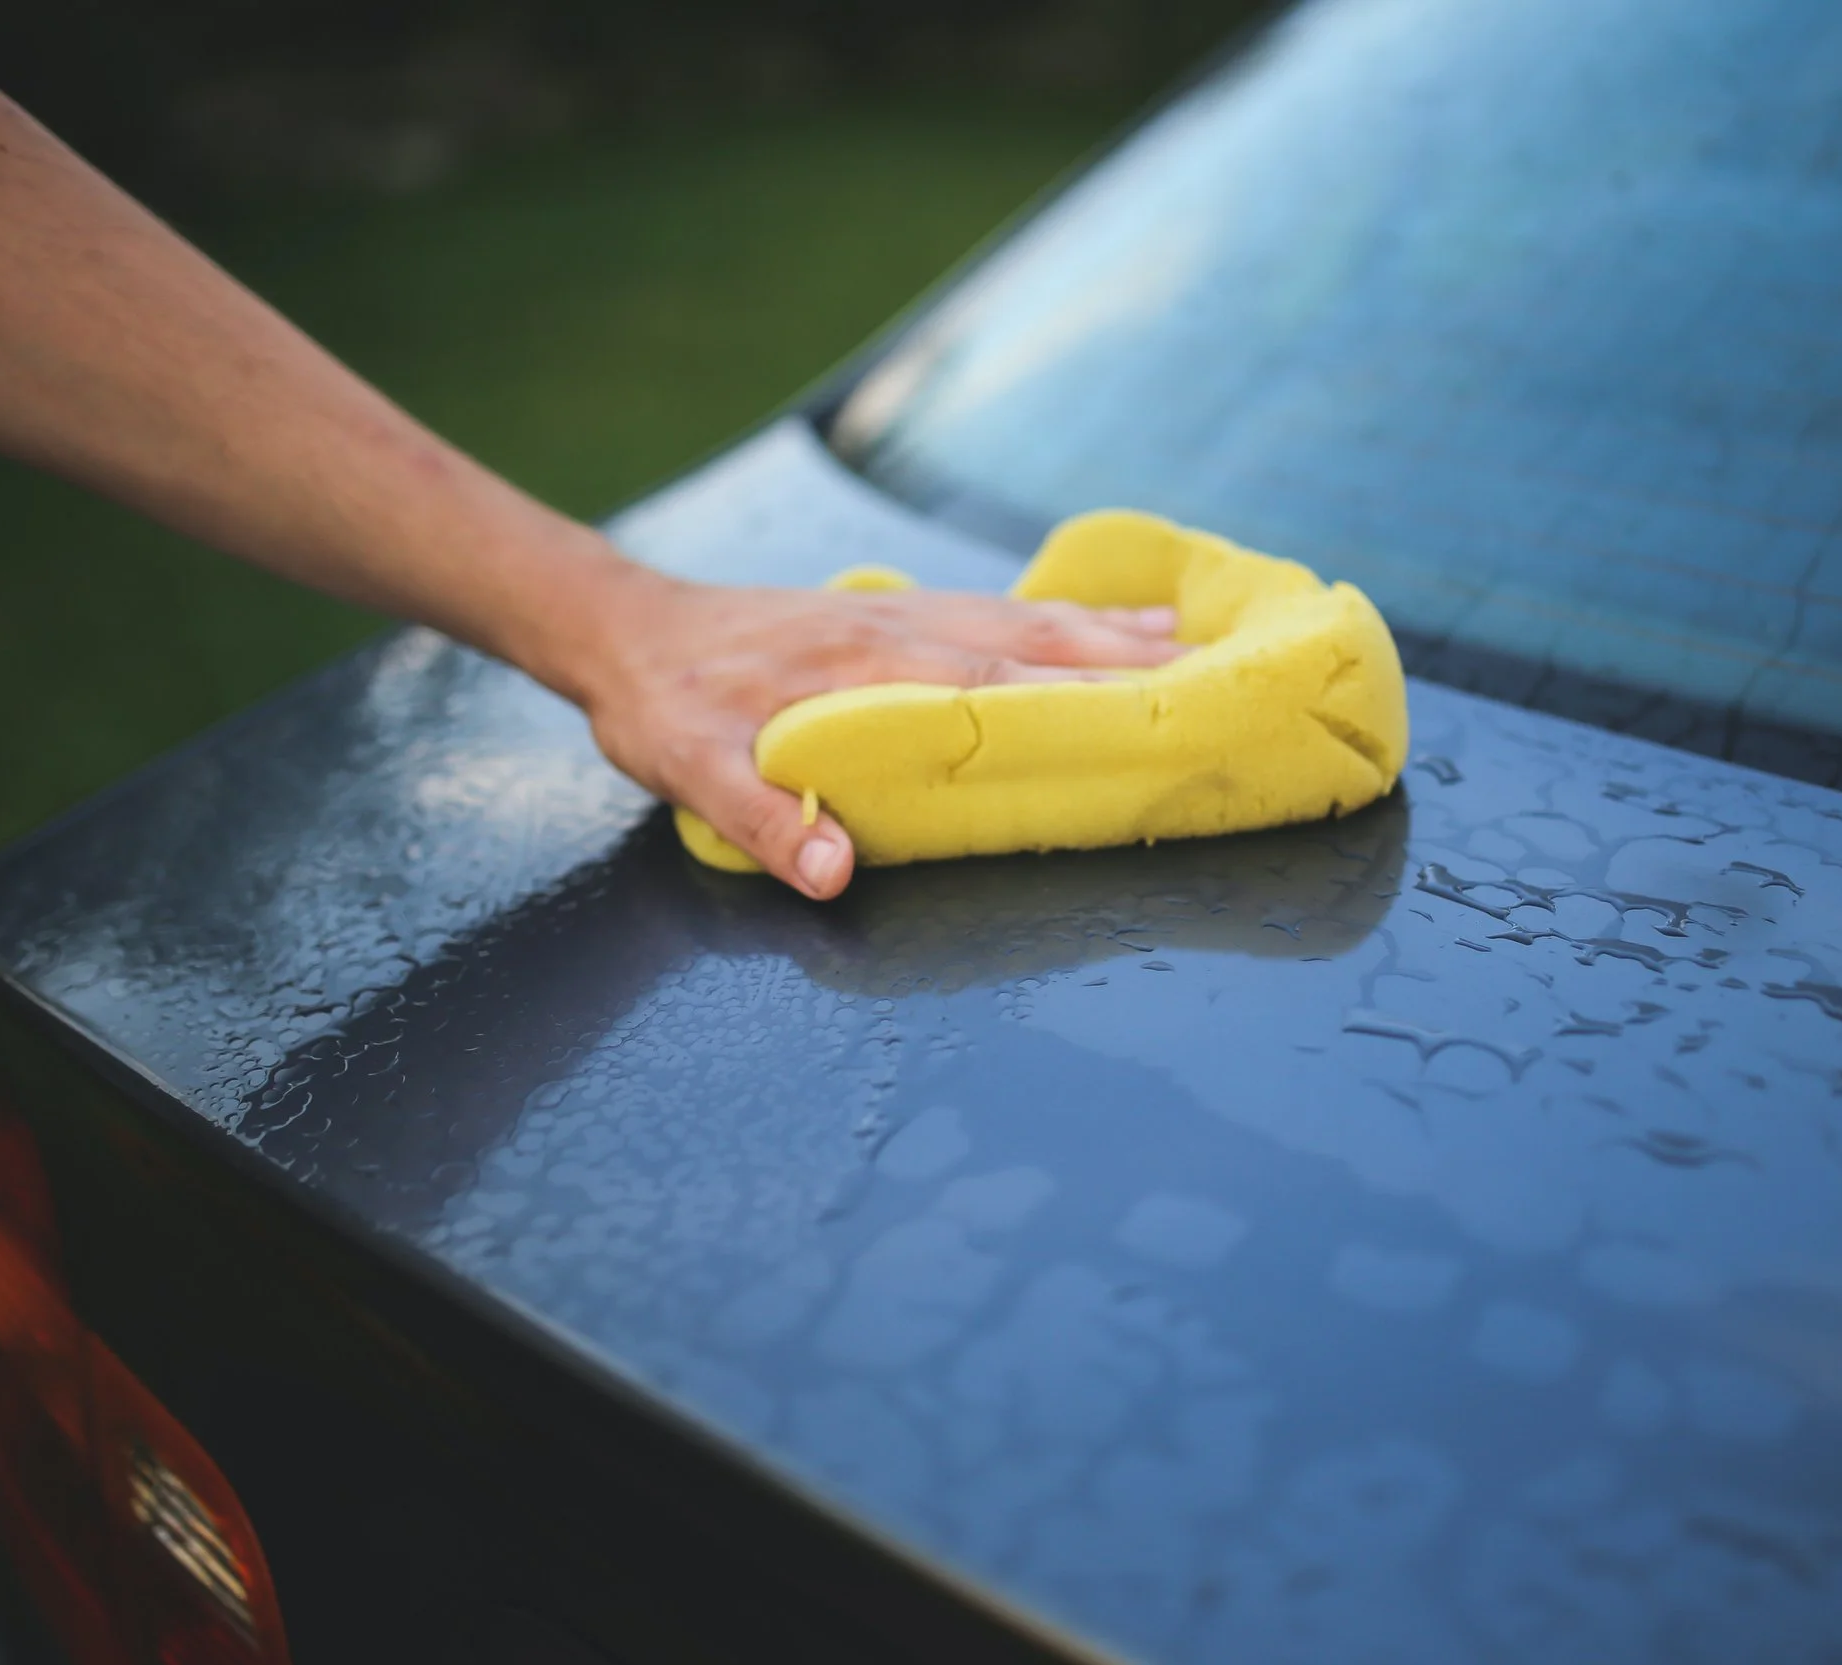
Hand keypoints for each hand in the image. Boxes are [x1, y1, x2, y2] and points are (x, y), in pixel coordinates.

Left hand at [567, 564, 1185, 899]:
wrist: (625, 628)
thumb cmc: (662, 704)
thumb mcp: (689, 768)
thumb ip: (763, 820)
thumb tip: (837, 877)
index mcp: (866, 666)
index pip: (994, 682)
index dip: (1079, 698)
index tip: (1157, 712)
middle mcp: (901, 626)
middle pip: (1036, 640)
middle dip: (1128, 661)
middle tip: (1216, 679)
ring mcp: (904, 612)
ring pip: (1029, 618)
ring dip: (1111, 631)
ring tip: (1194, 643)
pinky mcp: (897, 612)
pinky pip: (1002, 610)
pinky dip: (1067, 617)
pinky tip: (1109, 623)